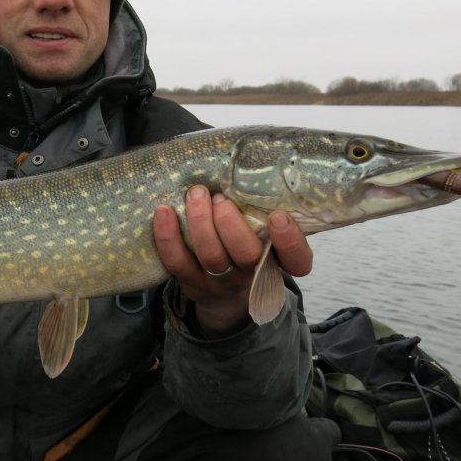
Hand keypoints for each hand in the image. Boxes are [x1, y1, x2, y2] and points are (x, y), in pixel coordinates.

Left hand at [153, 185, 313, 334]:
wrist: (226, 296)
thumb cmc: (247, 248)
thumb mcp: (265, 234)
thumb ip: (264, 209)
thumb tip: (255, 163)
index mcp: (279, 260)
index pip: (297, 261)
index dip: (290, 241)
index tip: (278, 216)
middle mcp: (252, 273)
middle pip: (247, 255)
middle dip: (231, 223)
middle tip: (221, 198)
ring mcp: (221, 280)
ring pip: (211, 256)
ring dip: (200, 222)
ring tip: (196, 194)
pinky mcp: (191, 282)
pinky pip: (177, 262)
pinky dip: (168, 236)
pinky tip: (164, 211)